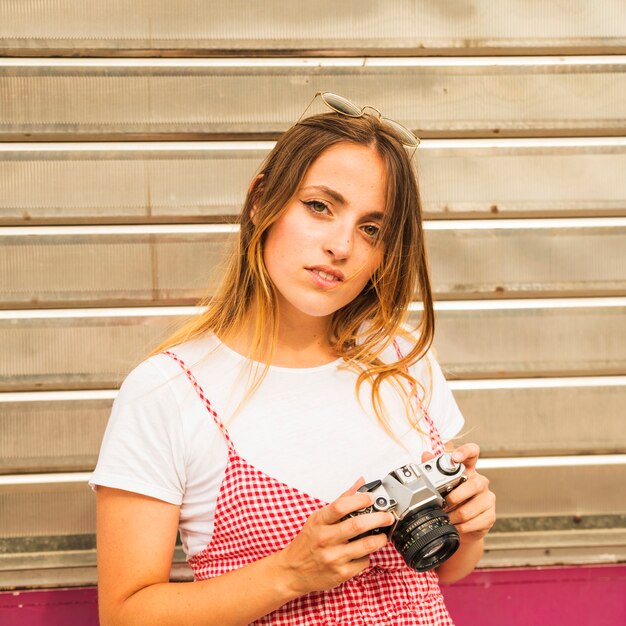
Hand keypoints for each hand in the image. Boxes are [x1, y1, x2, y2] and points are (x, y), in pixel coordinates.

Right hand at [275, 477, 394, 596]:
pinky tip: (366, 551)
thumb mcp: (318, 518)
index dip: (359, 500)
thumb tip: (360, 483)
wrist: (293, 571)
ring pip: (366, 545)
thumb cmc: (307, 542)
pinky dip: (369, 555)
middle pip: (357, 525)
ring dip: (380, 538)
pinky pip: (364, 562)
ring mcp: (333, 557)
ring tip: (383, 534)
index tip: (371, 497)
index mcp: (319, 522)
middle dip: (378, 518)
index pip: (340, 507)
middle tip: (388, 516)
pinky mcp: (341, 574)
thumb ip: (341, 500)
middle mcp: (325, 539)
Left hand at [422, 444, 495, 542]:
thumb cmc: (452, 501)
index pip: (473, 453)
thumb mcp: (441, 485)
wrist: (462, 525)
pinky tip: (455, 525)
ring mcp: (488, 499)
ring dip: (455, 515)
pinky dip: (461, 526)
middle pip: (474, 485)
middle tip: (443, 505)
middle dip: (454, 497)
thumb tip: (426, 454)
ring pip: (472, 508)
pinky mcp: (490, 515)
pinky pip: (475, 522)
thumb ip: (433, 469)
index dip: (465, 452)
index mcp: (469, 470)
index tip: (455, 458)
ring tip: (446, 517)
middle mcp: (481, 482)